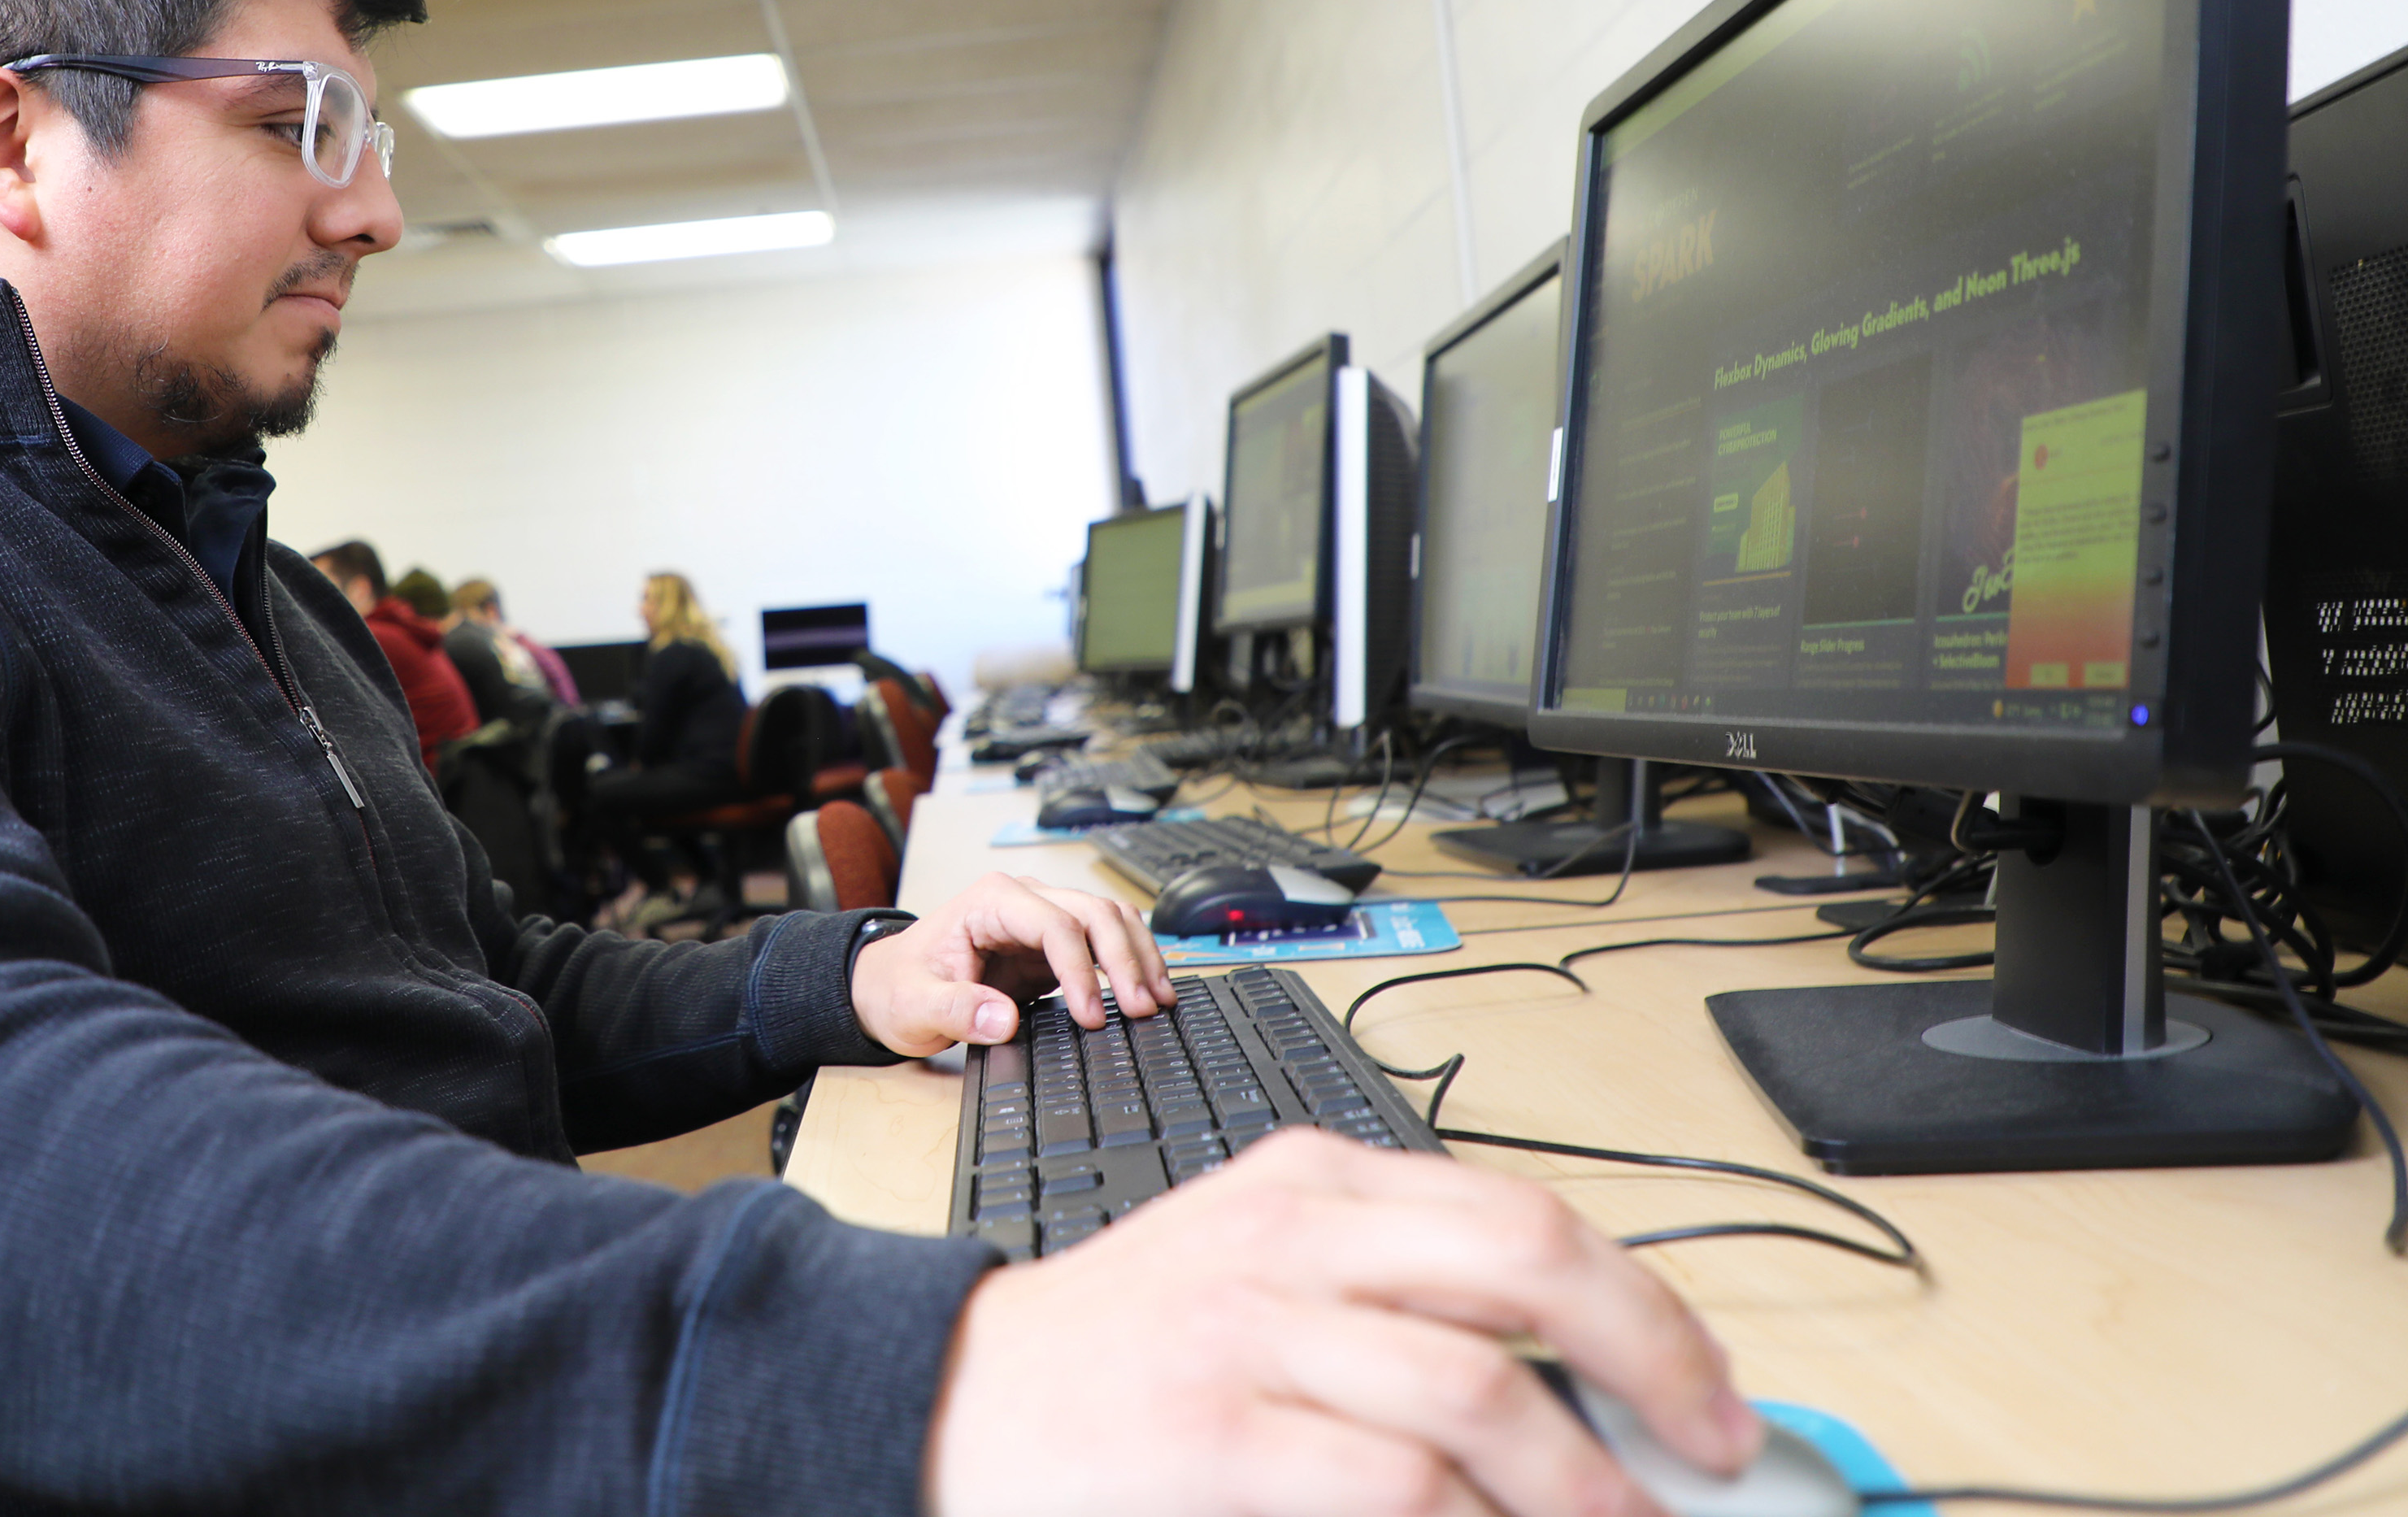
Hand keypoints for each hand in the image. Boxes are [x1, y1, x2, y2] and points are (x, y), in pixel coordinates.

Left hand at [849, 871, 1173, 1054]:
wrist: (889, 985)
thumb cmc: (898, 987)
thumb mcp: (913, 1005)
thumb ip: (956, 1010)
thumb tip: (1003, 1019)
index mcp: (990, 901)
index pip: (1055, 924)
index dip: (1081, 970)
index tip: (1091, 1017)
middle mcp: (1022, 899)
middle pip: (1094, 912)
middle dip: (1125, 959)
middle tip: (1143, 1009)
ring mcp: (1042, 918)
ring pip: (1109, 919)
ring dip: (1139, 956)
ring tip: (1159, 1000)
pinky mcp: (1053, 945)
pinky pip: (1104, 942)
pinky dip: (1131, 962)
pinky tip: (1148, 991)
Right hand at [925, 1132, 1760, 1516]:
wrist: (950, 1395)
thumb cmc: (1126, 1351)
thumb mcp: (1261, 1275)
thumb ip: (1395, 1296)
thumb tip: (1578, 1375)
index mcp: (1310, 1180)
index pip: (1524, 1214)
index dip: (1648, 1307)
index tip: (1710, 1392)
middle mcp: (1290, 1234)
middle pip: (1527, 1263)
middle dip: (1655, 1360)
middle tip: (1716, 1448)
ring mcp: (1249, 1331)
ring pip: (1479, 1390)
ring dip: (1583, 1485)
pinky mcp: (1215, 1434)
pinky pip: (1396, 1487)